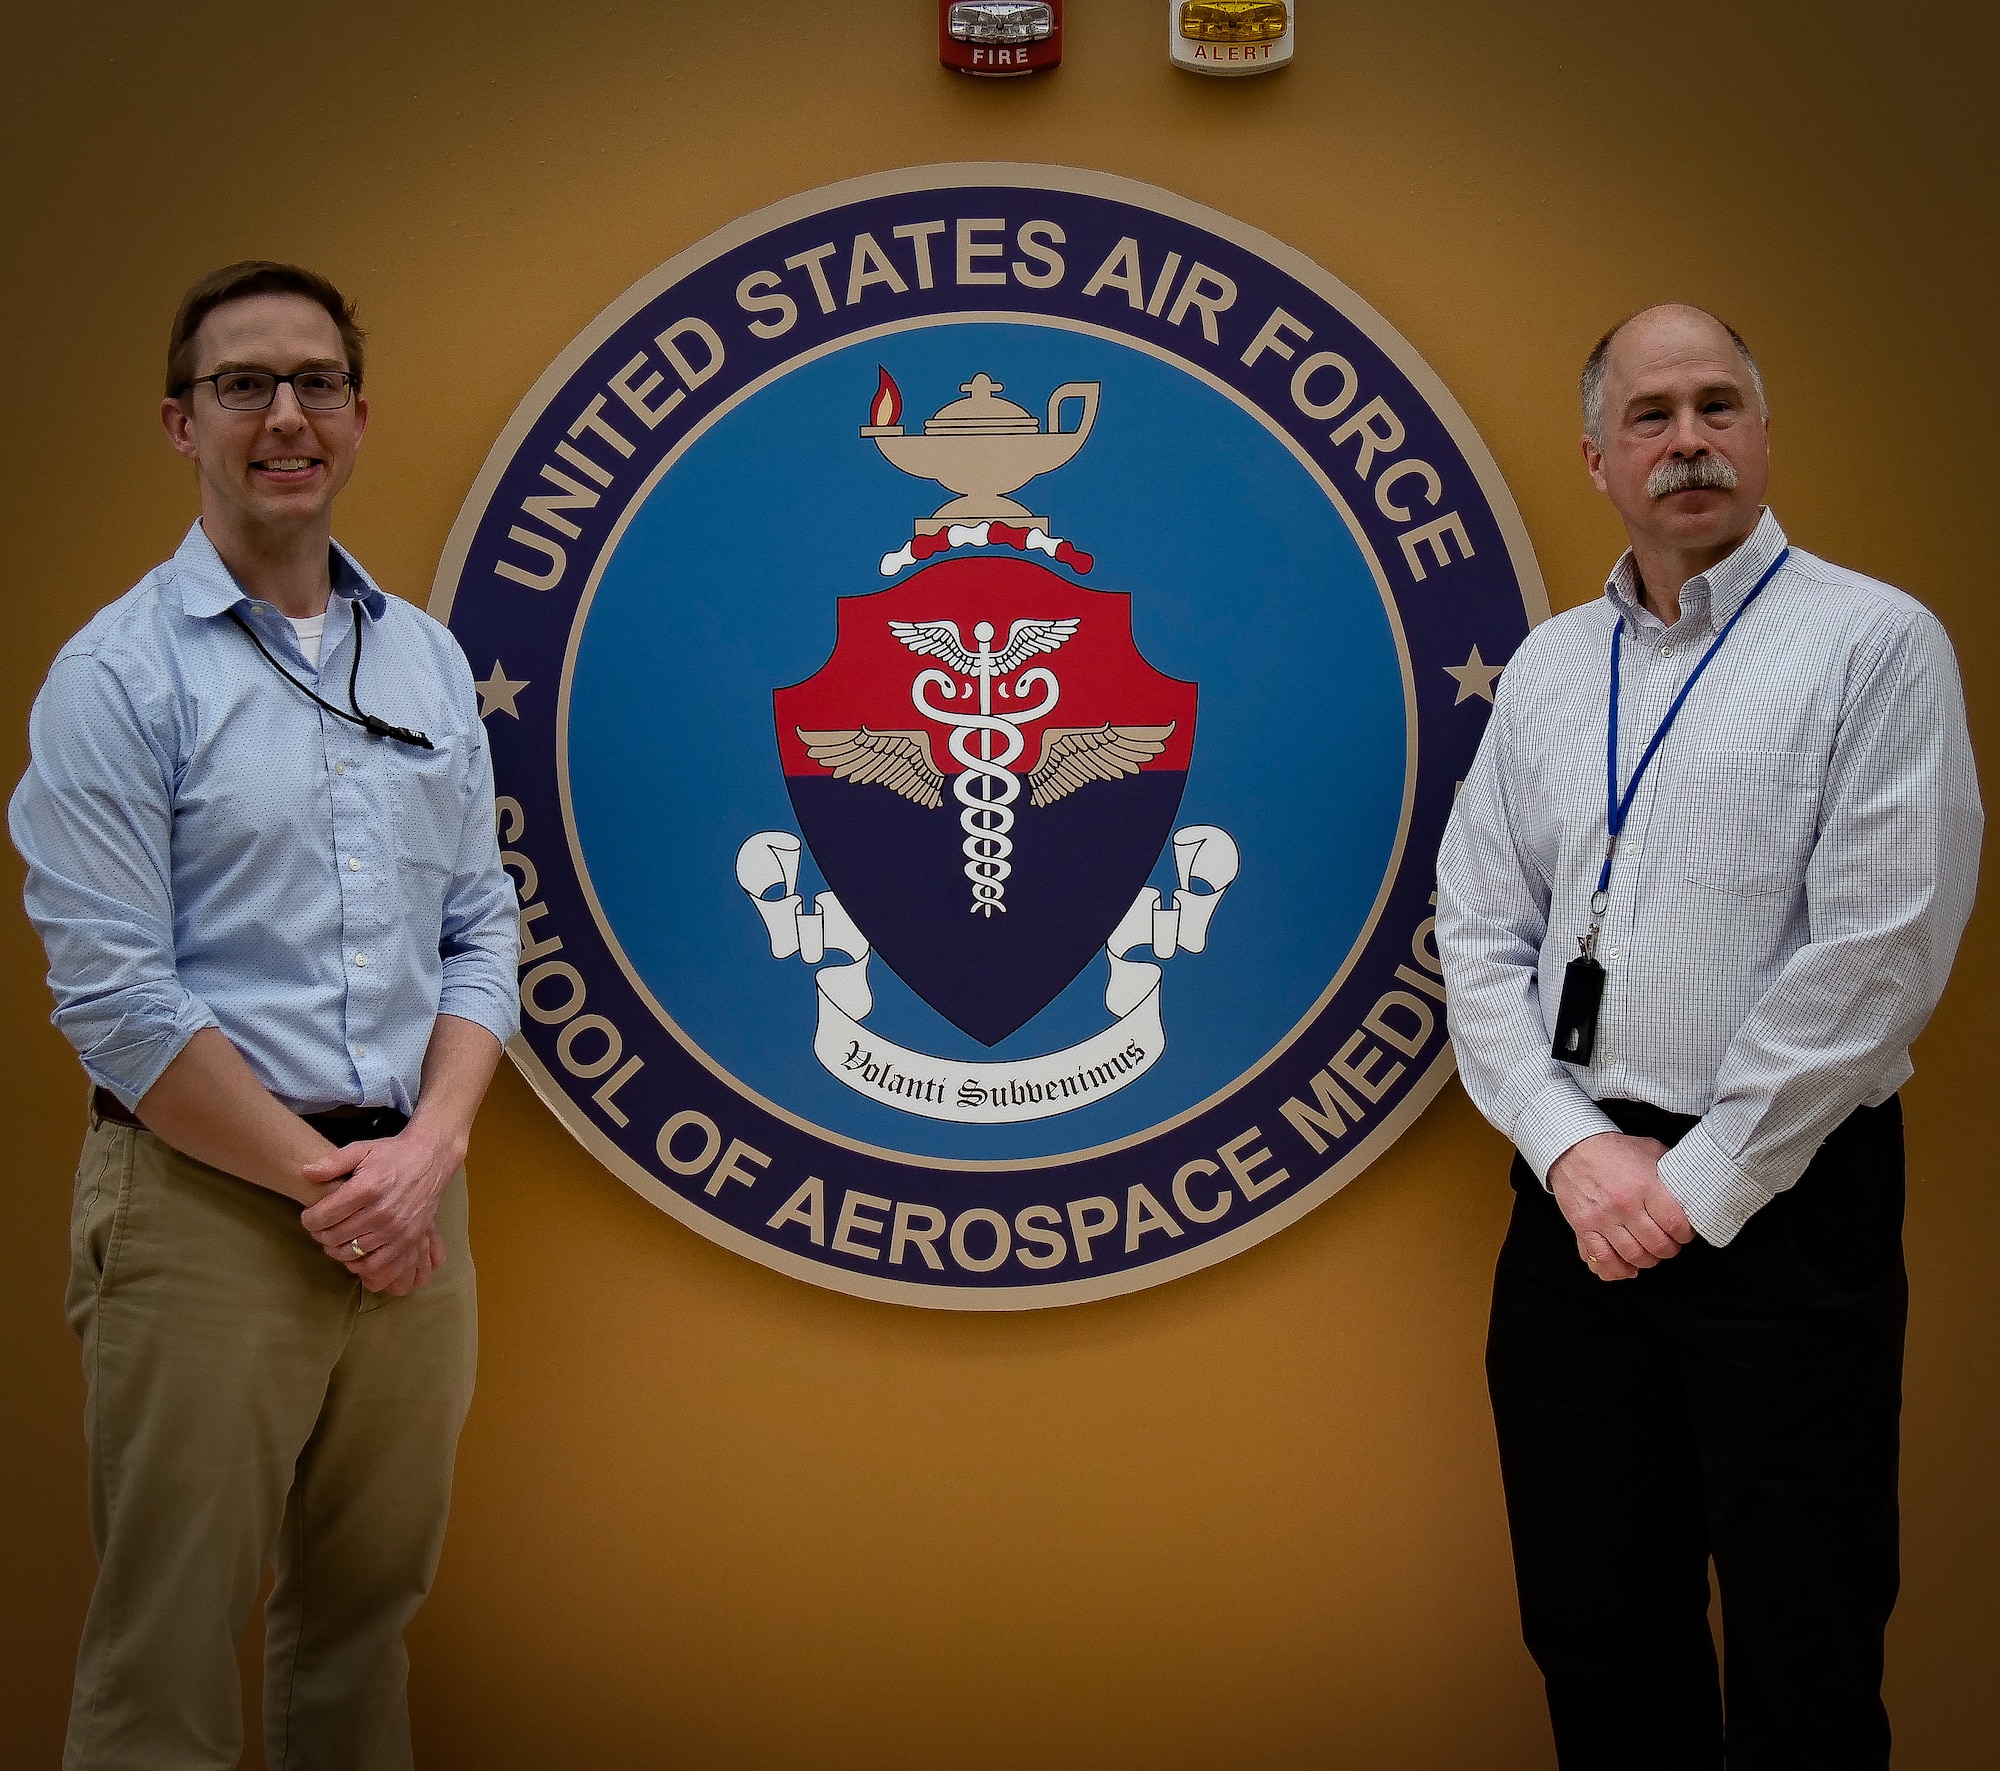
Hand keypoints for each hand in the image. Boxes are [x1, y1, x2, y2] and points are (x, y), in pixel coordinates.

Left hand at [301, 1119, 464, 1290]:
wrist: (430, 1159)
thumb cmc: (392, 1155)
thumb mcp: (361, 1149)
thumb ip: (332, 1161)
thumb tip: (306, 1172)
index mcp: (366, 1188)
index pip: (322, 1216)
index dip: (309, 1219)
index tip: (310, 1216)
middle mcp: (381, 1211)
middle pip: (334, 1236)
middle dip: (320, 1234)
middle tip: (321, 1228)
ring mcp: (396, 1228)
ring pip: (351, 1252)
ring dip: (336, 1249)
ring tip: (335, 1239)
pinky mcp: (407, 1239)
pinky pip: (376, 1263)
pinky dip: (359, 1263)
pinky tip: (354, 1252)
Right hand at [1548, 1132, 1695, 1280]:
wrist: (1573, 1147)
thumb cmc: (1613, 1150)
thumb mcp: (1649, 1150)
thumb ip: (1671, 1171)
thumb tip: (1691, 1187)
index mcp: (1644, 1185)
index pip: (1675, 1224)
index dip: (1685, 1234)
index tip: (1684, 1232)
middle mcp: (1624, 1205)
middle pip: (1657, 1245)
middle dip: (1668, 1249)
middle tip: (1669, 1244)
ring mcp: (1602, 1218)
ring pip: (1633, 1256)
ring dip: (1647, 1260)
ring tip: (1649, 1252)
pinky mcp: (1584, 1226)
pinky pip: (1602, 1258)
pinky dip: (1617, 1269)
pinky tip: (1627, 1267)